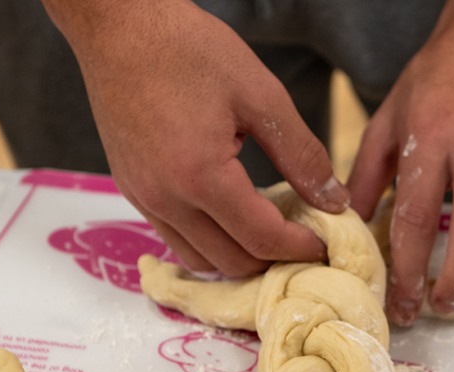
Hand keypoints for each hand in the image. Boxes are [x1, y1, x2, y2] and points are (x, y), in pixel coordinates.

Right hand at [42, 0, 348, 276]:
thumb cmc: (189, 50)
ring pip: (199, 260)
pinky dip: (208, 242)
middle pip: (232, 262)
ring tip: (269, 229)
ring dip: (239, 256)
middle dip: (273, 259)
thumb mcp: (262, 95)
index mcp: (201, 176)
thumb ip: (302, 154)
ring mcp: (143, 198)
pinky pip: (174, 237)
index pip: (261, 239)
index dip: (301, 248)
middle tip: (303, 238)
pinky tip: (231, 216)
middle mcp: (166, 199)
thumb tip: (334, 200)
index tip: (326, 243)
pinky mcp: (132, 190)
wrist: (119, 26)